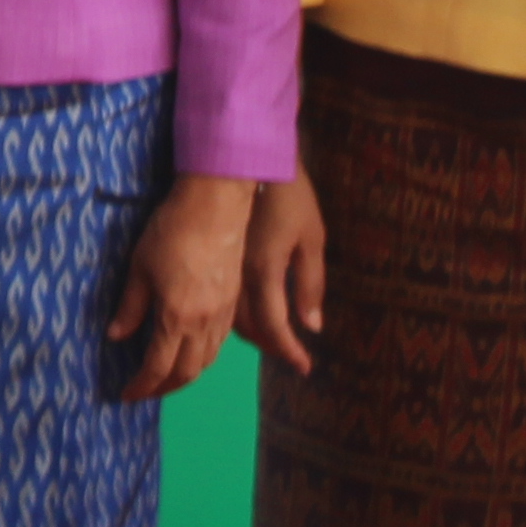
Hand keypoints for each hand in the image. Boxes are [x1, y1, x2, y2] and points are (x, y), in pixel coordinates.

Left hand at [108, 176, 253, 401]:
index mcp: (177, 318)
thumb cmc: (172, 231)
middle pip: (187, 372)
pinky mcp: (234, 302)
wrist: (217, 204)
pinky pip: (219, 343)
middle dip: (164, 388)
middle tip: (145, 391)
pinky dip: (202, 357)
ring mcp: (223, 314)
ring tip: (166, 376)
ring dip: (186, 375)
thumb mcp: (140, 268)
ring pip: (207, 361)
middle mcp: (204, 324)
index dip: (142, 386)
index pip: (158, 367)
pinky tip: (190, 350)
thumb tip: (116, 336)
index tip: (126, 395)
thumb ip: (130, 307)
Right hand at [238, 174, 326, 374]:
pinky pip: (219, 301)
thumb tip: (312, 326)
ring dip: (252, 334)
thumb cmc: (288, 193)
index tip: (305, 368)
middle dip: (272, 345)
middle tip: (290, 355)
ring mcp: (222, 270)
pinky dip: (235, 315)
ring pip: (229, 318)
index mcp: (266, 273)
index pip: (275, 327)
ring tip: (272, 339)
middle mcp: (239, 279)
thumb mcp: (312, 237)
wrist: (245, 158)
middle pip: (250, 329)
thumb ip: (310, 284)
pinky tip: (246, 313)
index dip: (289, 351)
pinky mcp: (213, 261)